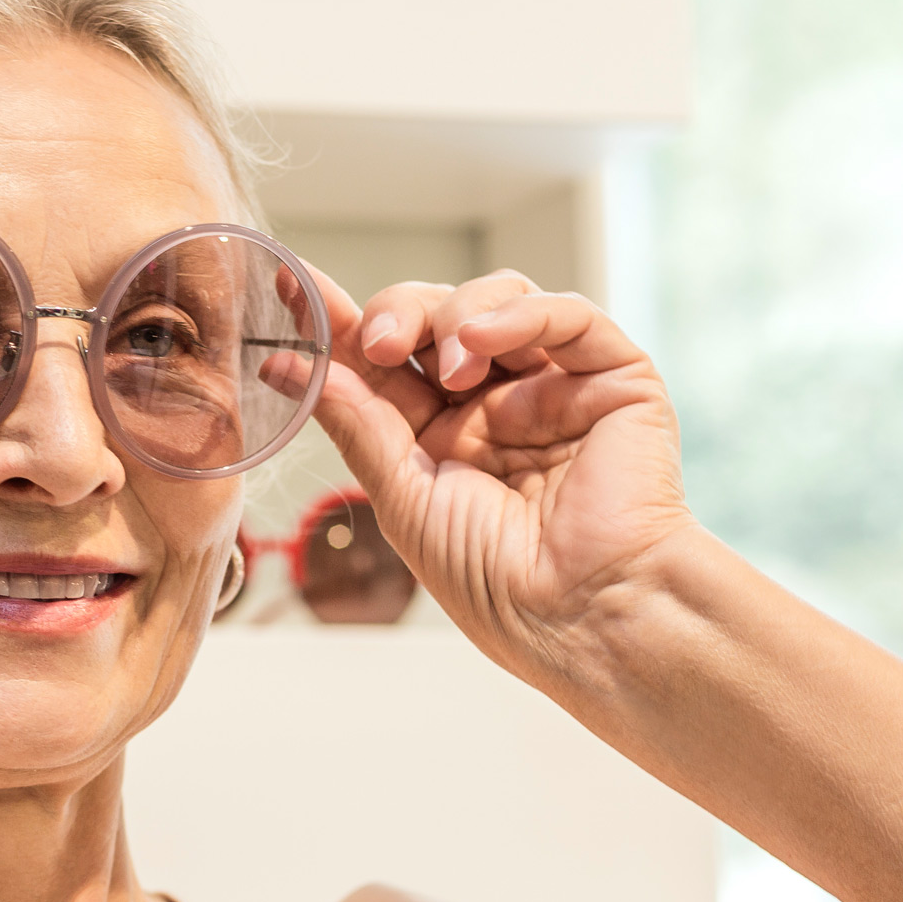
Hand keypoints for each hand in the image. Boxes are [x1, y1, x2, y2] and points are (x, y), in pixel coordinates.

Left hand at [305, 268, 695, 680]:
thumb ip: (357, 425)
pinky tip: (485, 337)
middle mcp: (493, 402)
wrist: (579, 614)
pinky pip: (570, 317)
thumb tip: (290, 368)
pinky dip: (521, 314)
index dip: (338, 322)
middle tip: (376, 343)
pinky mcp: (613, 378)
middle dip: (396, 313)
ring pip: (495, 299)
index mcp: (438, 435)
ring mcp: (552, 385)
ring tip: (447, 367)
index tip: (288, 287)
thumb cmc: (494, 579)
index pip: (381, 361)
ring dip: (455, 316)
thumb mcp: (404, 498)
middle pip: (433, 316)